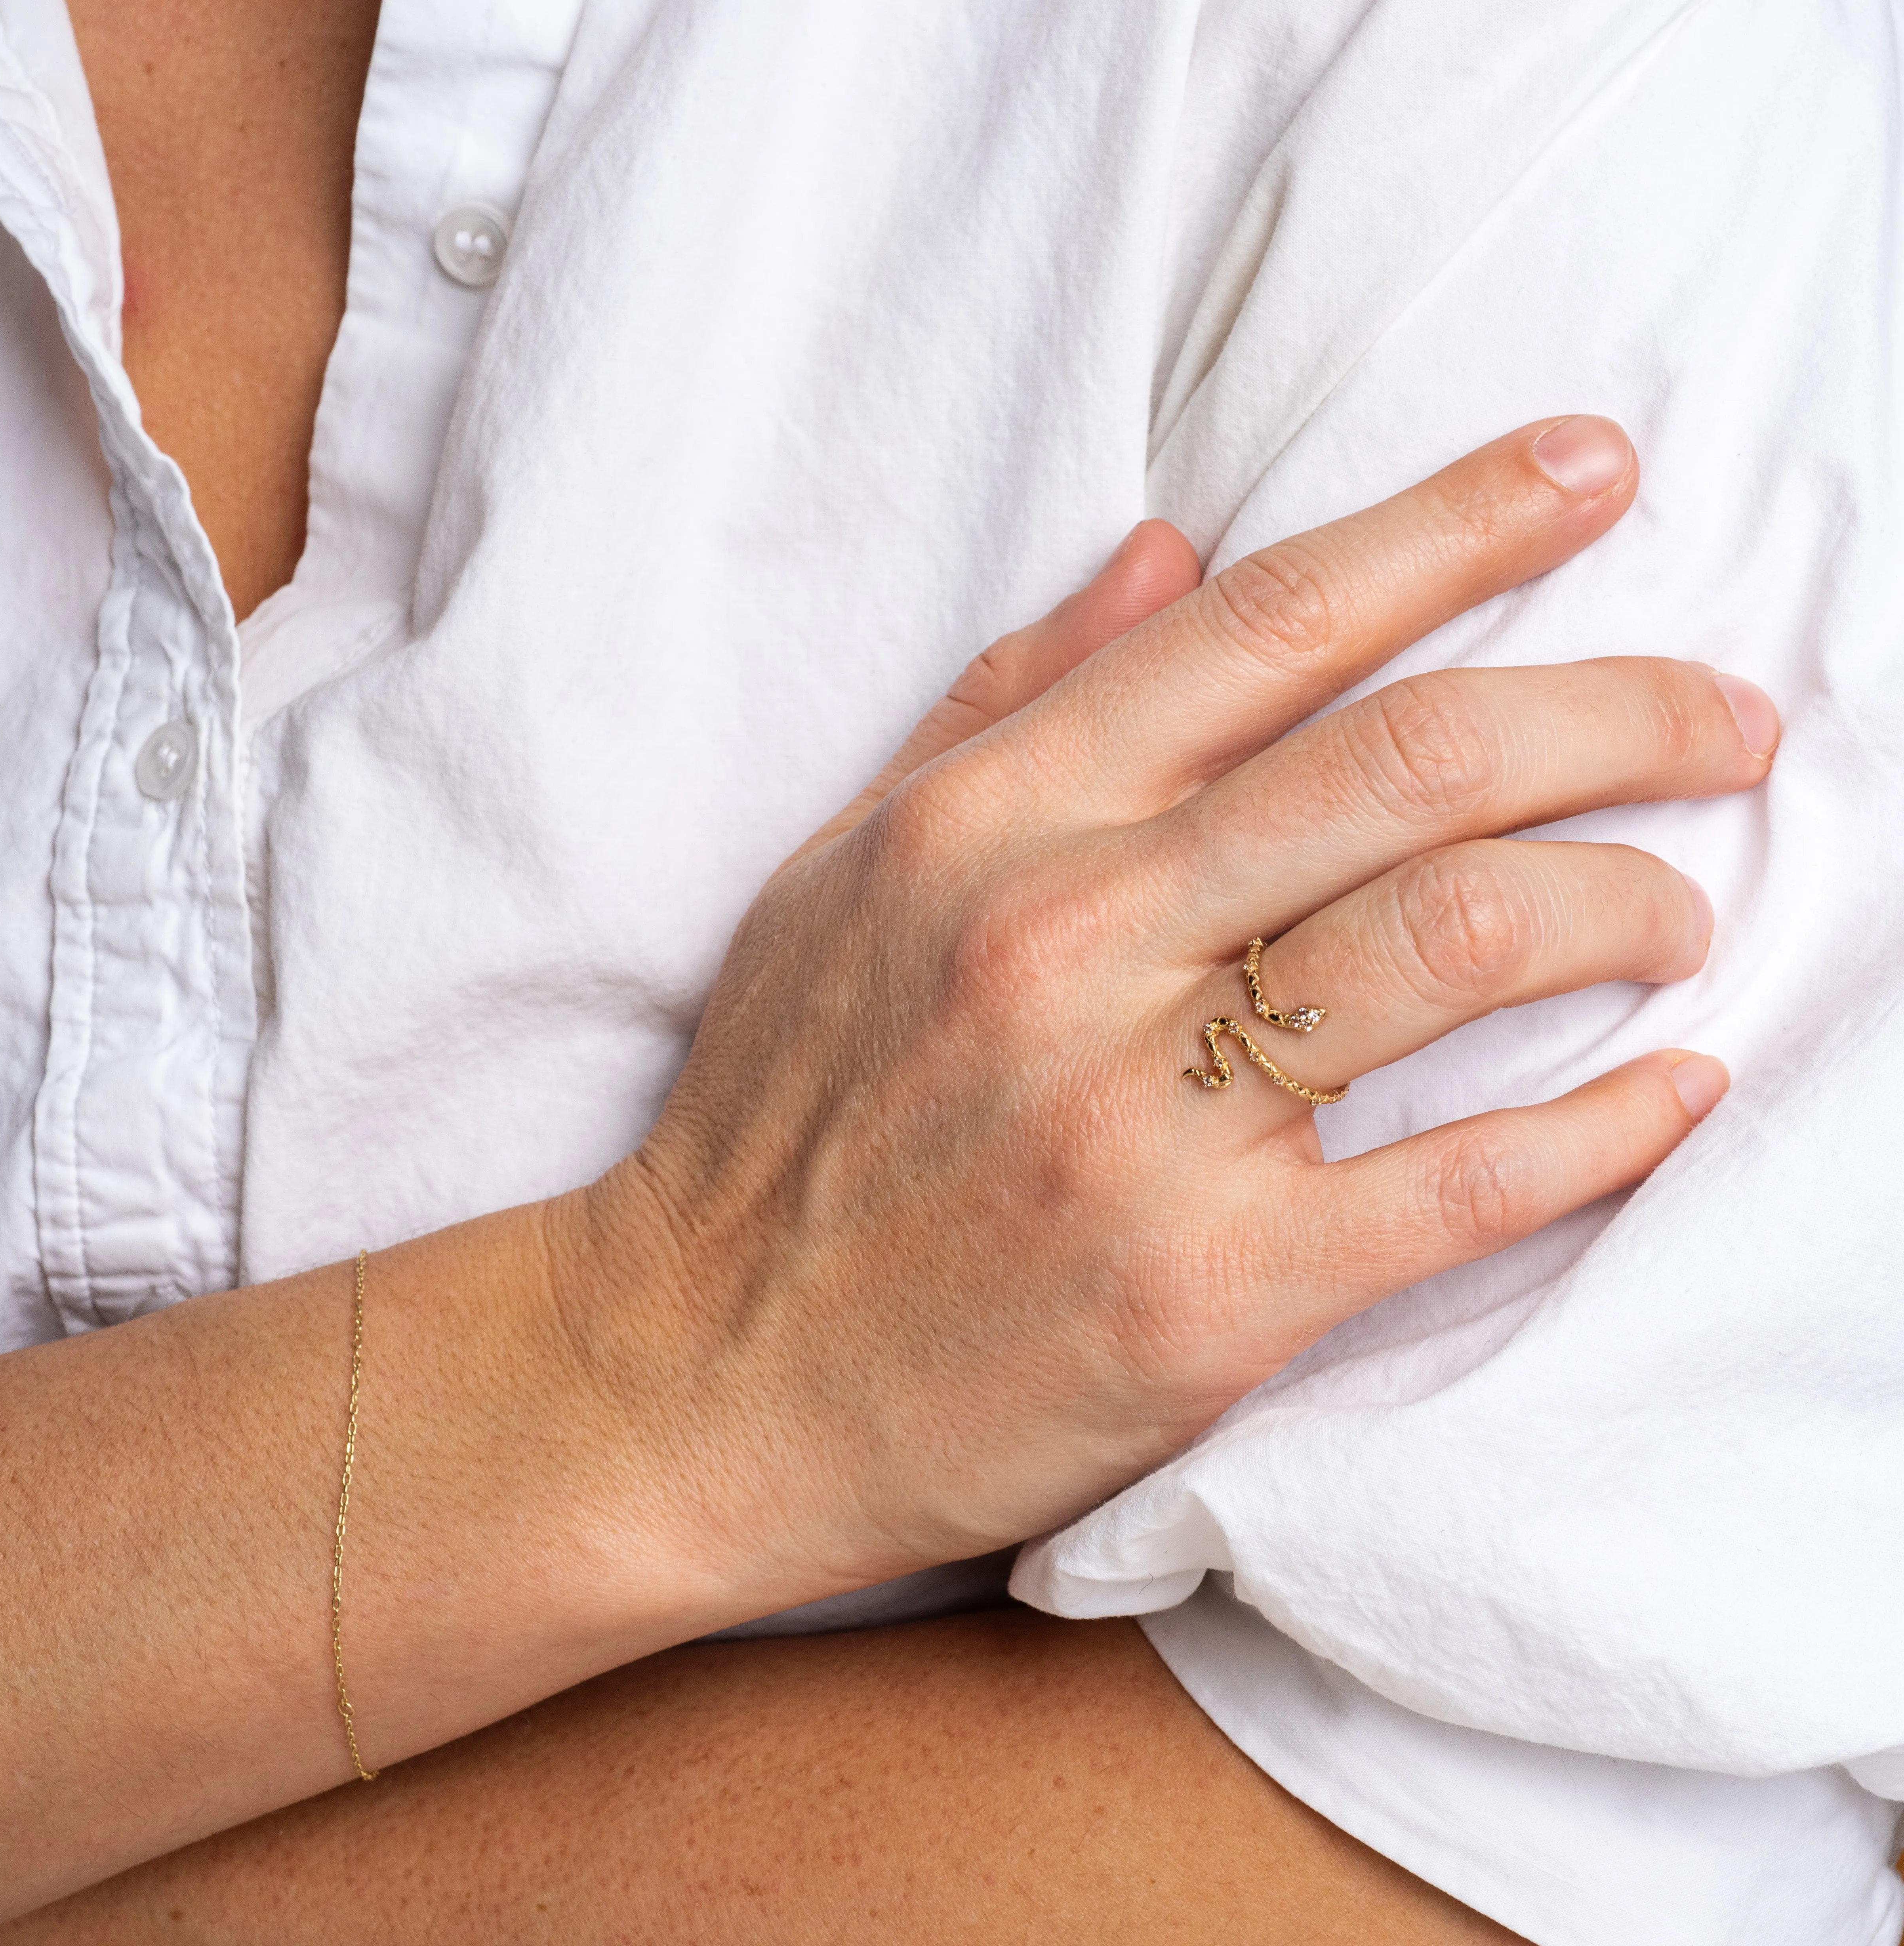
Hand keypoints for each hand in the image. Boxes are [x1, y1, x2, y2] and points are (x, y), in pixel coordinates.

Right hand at [602, 416, 1775, 1586]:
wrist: (705, 1372)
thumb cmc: (781, 1117)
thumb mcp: (849, 873)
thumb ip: (1010, 701)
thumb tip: (1172, 553)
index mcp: (991, 827)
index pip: (1271, 623)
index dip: (1459, 524)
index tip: (1588, 471)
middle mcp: (1070, 945)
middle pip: (1413, 762)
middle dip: (1619, 707)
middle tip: (1722, 714)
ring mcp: (1139, 1121)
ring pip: (1458, 939)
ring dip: (1624, 902)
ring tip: (1676, 908)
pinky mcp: (1202, 1292)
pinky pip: (1458, 1183)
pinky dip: (1602, 1128)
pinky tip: (1673, 1091)